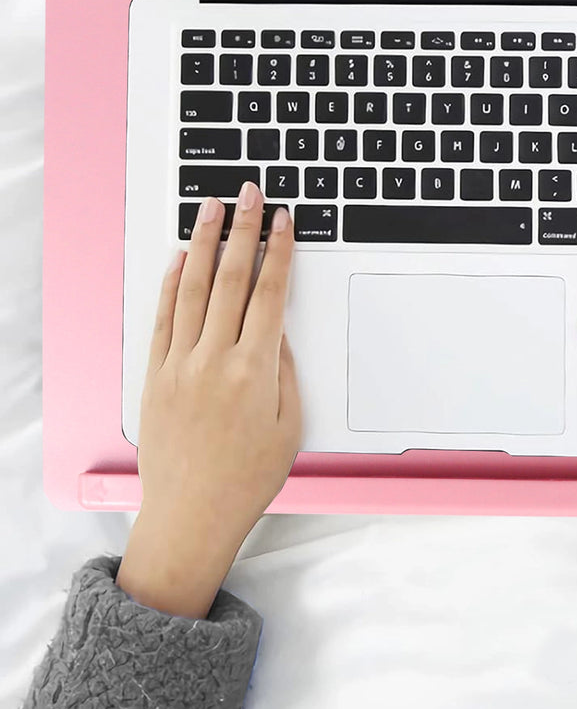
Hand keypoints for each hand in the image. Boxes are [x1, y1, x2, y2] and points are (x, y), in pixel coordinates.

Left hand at [117, 184, 300, 618]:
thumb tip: (277, 333)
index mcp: (255, 370)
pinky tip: (181, 259)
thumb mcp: (289, 425)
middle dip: (244, 230)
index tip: (284, 222)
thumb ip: (285, 372)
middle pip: (232, 278)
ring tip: (212, 208)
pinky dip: (172, 283)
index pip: (270, 294)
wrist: (192, 514)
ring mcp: (180, 364)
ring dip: (205, 243)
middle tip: (250, 194)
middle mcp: (214, 359)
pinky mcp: (156, 375)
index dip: (279, 251)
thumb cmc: (247, 478)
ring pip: (194, 288)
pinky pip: (164, 317)